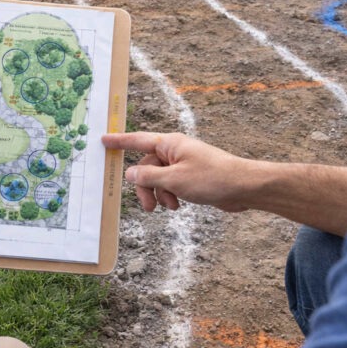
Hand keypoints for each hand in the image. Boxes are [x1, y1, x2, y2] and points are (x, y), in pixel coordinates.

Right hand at [101, 132, 261, 211]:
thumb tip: (130, 173)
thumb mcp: (174, 180)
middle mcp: (174, 151)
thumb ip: (148, 177)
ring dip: (159, 194)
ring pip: (158, 179)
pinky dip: (171, 195)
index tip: (103, 140)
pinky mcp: (190, 177)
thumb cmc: (211, 178)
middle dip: (146, 187)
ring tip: (171, 206)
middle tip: (148, 206)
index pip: (137, 140)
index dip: (119, 142)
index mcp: (169, 144)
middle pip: (147, 167)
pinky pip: (170, 185)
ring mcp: (183, 164)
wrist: (243, 187)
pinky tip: (180, 205)